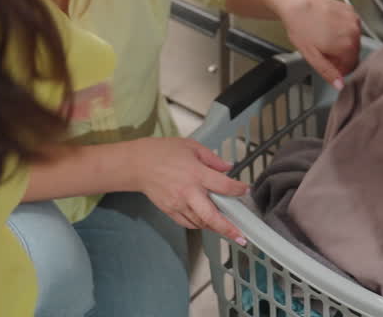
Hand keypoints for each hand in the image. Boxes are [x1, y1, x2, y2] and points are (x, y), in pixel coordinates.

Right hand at [129, 137, 248, 243]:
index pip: (223, 186)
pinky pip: (188, 223)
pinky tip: (206, 223)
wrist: (137, 164)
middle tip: (241, 236)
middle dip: (228, 228)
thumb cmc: (163, 151)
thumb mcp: (191, 146)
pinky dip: (199, 225)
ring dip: (214, 227)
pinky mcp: (170, 211)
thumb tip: (227, 167)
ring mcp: (178, 204)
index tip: (244, 190)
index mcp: (196, 174)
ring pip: (200, 223)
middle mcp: (189, 192)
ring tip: (227, 229)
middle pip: (212, 216)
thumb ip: (212, 158)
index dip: (238, 190)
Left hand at [278, 0, 360, 88]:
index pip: (351, 66)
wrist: (296, 3)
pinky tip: (328, 25)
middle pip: (353, 52)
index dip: (338, 67)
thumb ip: (328, 72)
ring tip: (324, 35)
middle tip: (323, 49)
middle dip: (340, 54)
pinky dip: (342, 28)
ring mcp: (353, 19)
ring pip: (353, 39)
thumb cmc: (300, 28)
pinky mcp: (350, 10)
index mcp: (348, 47)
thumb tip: (340, 85)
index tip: (328, 62)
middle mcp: (355, 32)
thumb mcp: (312, 56)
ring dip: (342, 40)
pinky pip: (351, 25)